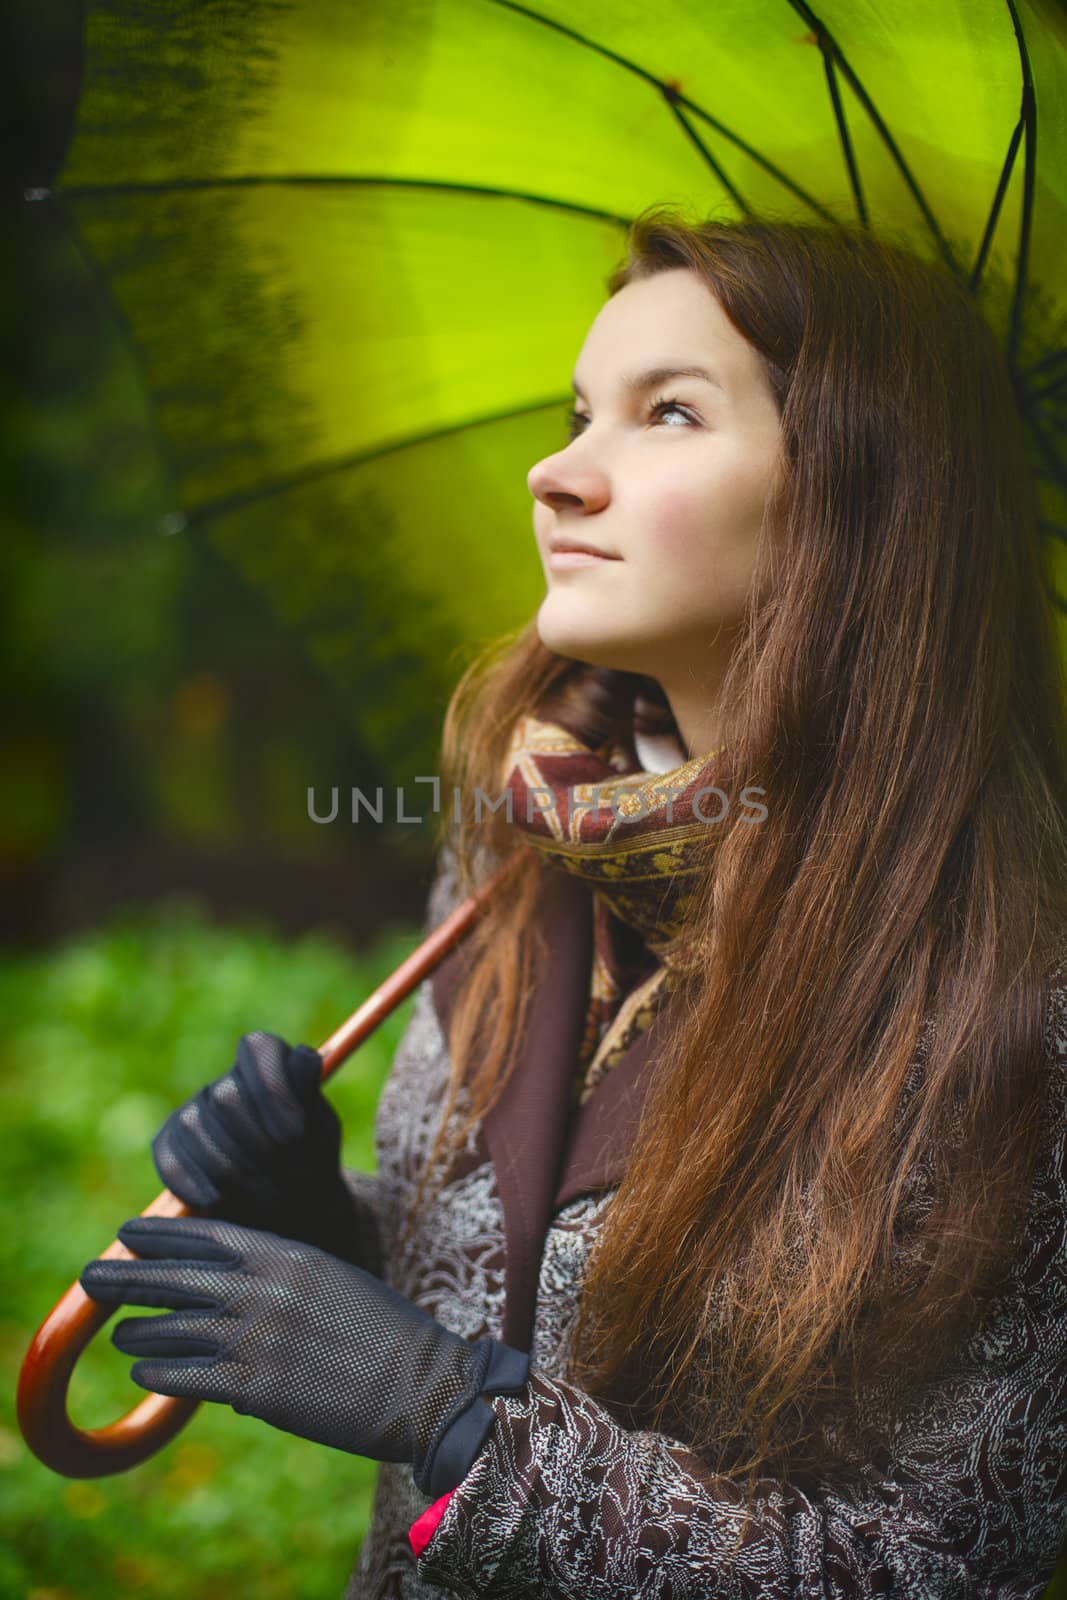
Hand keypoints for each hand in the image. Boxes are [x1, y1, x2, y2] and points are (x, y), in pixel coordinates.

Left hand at [79, 1216, 529, 1497]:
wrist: (421, 1382)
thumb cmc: (386, 1331)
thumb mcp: (336, 1280)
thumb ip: (286, 1278)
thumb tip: (241, 1291)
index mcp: (286, 1255)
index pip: (208, 1235)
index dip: (163, 1234)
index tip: (129, 1233)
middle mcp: (263, 1290)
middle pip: (177, 1278)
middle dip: (129, 1277)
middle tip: (91, 1276)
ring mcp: (255, 1339)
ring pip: (174, 1328)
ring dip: (139, 1329)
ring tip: (120, 1331)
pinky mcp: (254, 1388)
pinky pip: (187, 1377)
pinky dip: (159, 1370)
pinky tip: (143, 1368)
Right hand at [152, 1031, 380, 1273]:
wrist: (290, 1210)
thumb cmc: (310, 1162)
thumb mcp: (321, 1129)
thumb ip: (308, 1095)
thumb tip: (303, 1056)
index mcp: (267, 1065)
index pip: (258, 1049)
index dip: (273, 1088)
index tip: (294, 1134)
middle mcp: (226, 1082)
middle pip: (227, 1097)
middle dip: (258, 1145)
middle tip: (287, 1182)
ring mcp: (193, 1112)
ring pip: (197, 1128)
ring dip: (233, 1170)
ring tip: (266, 1198)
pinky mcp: (169, 1145)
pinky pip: (170, 1157)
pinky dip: (191, 1180)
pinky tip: (215, 1198)